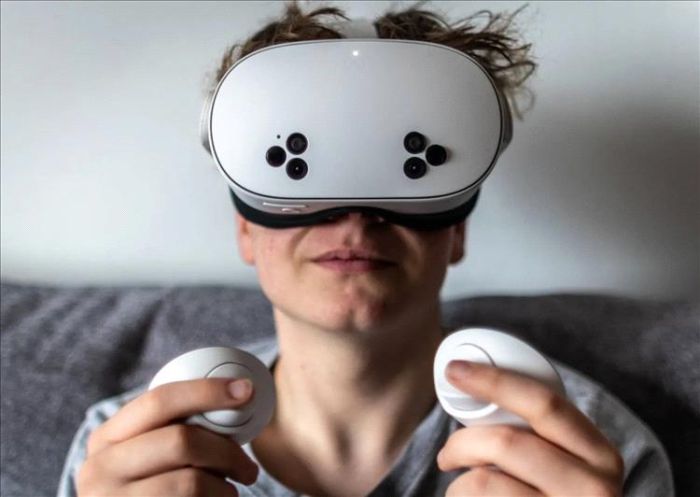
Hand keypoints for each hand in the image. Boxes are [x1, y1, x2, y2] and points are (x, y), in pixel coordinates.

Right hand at [77, 378, 258, 495]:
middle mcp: (98, 469)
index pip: (159, 400)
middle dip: (227, 451)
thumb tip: (237, 393)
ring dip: (224, 488)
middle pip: (181, 441)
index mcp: (106, 438)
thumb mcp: (145, 458)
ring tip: (229, 495)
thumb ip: (171, 430)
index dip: (206, 390)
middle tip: (249, 469)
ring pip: (191, 482)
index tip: (245, 390)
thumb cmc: (152, 492)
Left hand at [436, 360, 623, 495]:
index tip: (455, 371)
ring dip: (457, 487)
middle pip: (505, 443)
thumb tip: (473, 386)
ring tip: (462, 496)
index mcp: (600, 456)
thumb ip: (538, 436)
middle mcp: (594, 490)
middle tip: (447, 455)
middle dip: (461, 442)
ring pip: (483, 483)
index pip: (545, 403)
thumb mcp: (567, 467)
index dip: (494, 380)